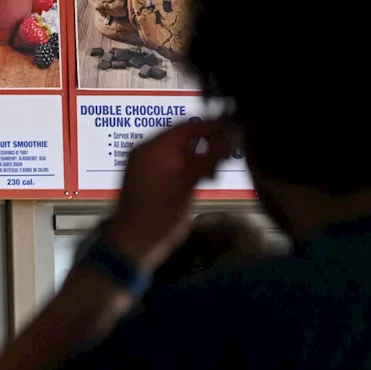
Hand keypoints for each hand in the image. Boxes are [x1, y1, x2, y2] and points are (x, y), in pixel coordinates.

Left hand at [105, 118, 236, 269]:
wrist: (136, 242)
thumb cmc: (159, 214)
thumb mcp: (186, 185)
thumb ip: (207, 158)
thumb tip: (229, 137)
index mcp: (151, 150)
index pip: (186, 127)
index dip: (212, 127)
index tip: (235, 129)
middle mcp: (149, 153)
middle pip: (185, 137)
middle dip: (209, 142)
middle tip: (232, 151)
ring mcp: (150, 166)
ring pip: (183, 151)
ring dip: (203, 155)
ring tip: (220, 167)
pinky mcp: (155, 179)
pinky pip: (177, 164)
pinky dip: (193, 166)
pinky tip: (208, 177)